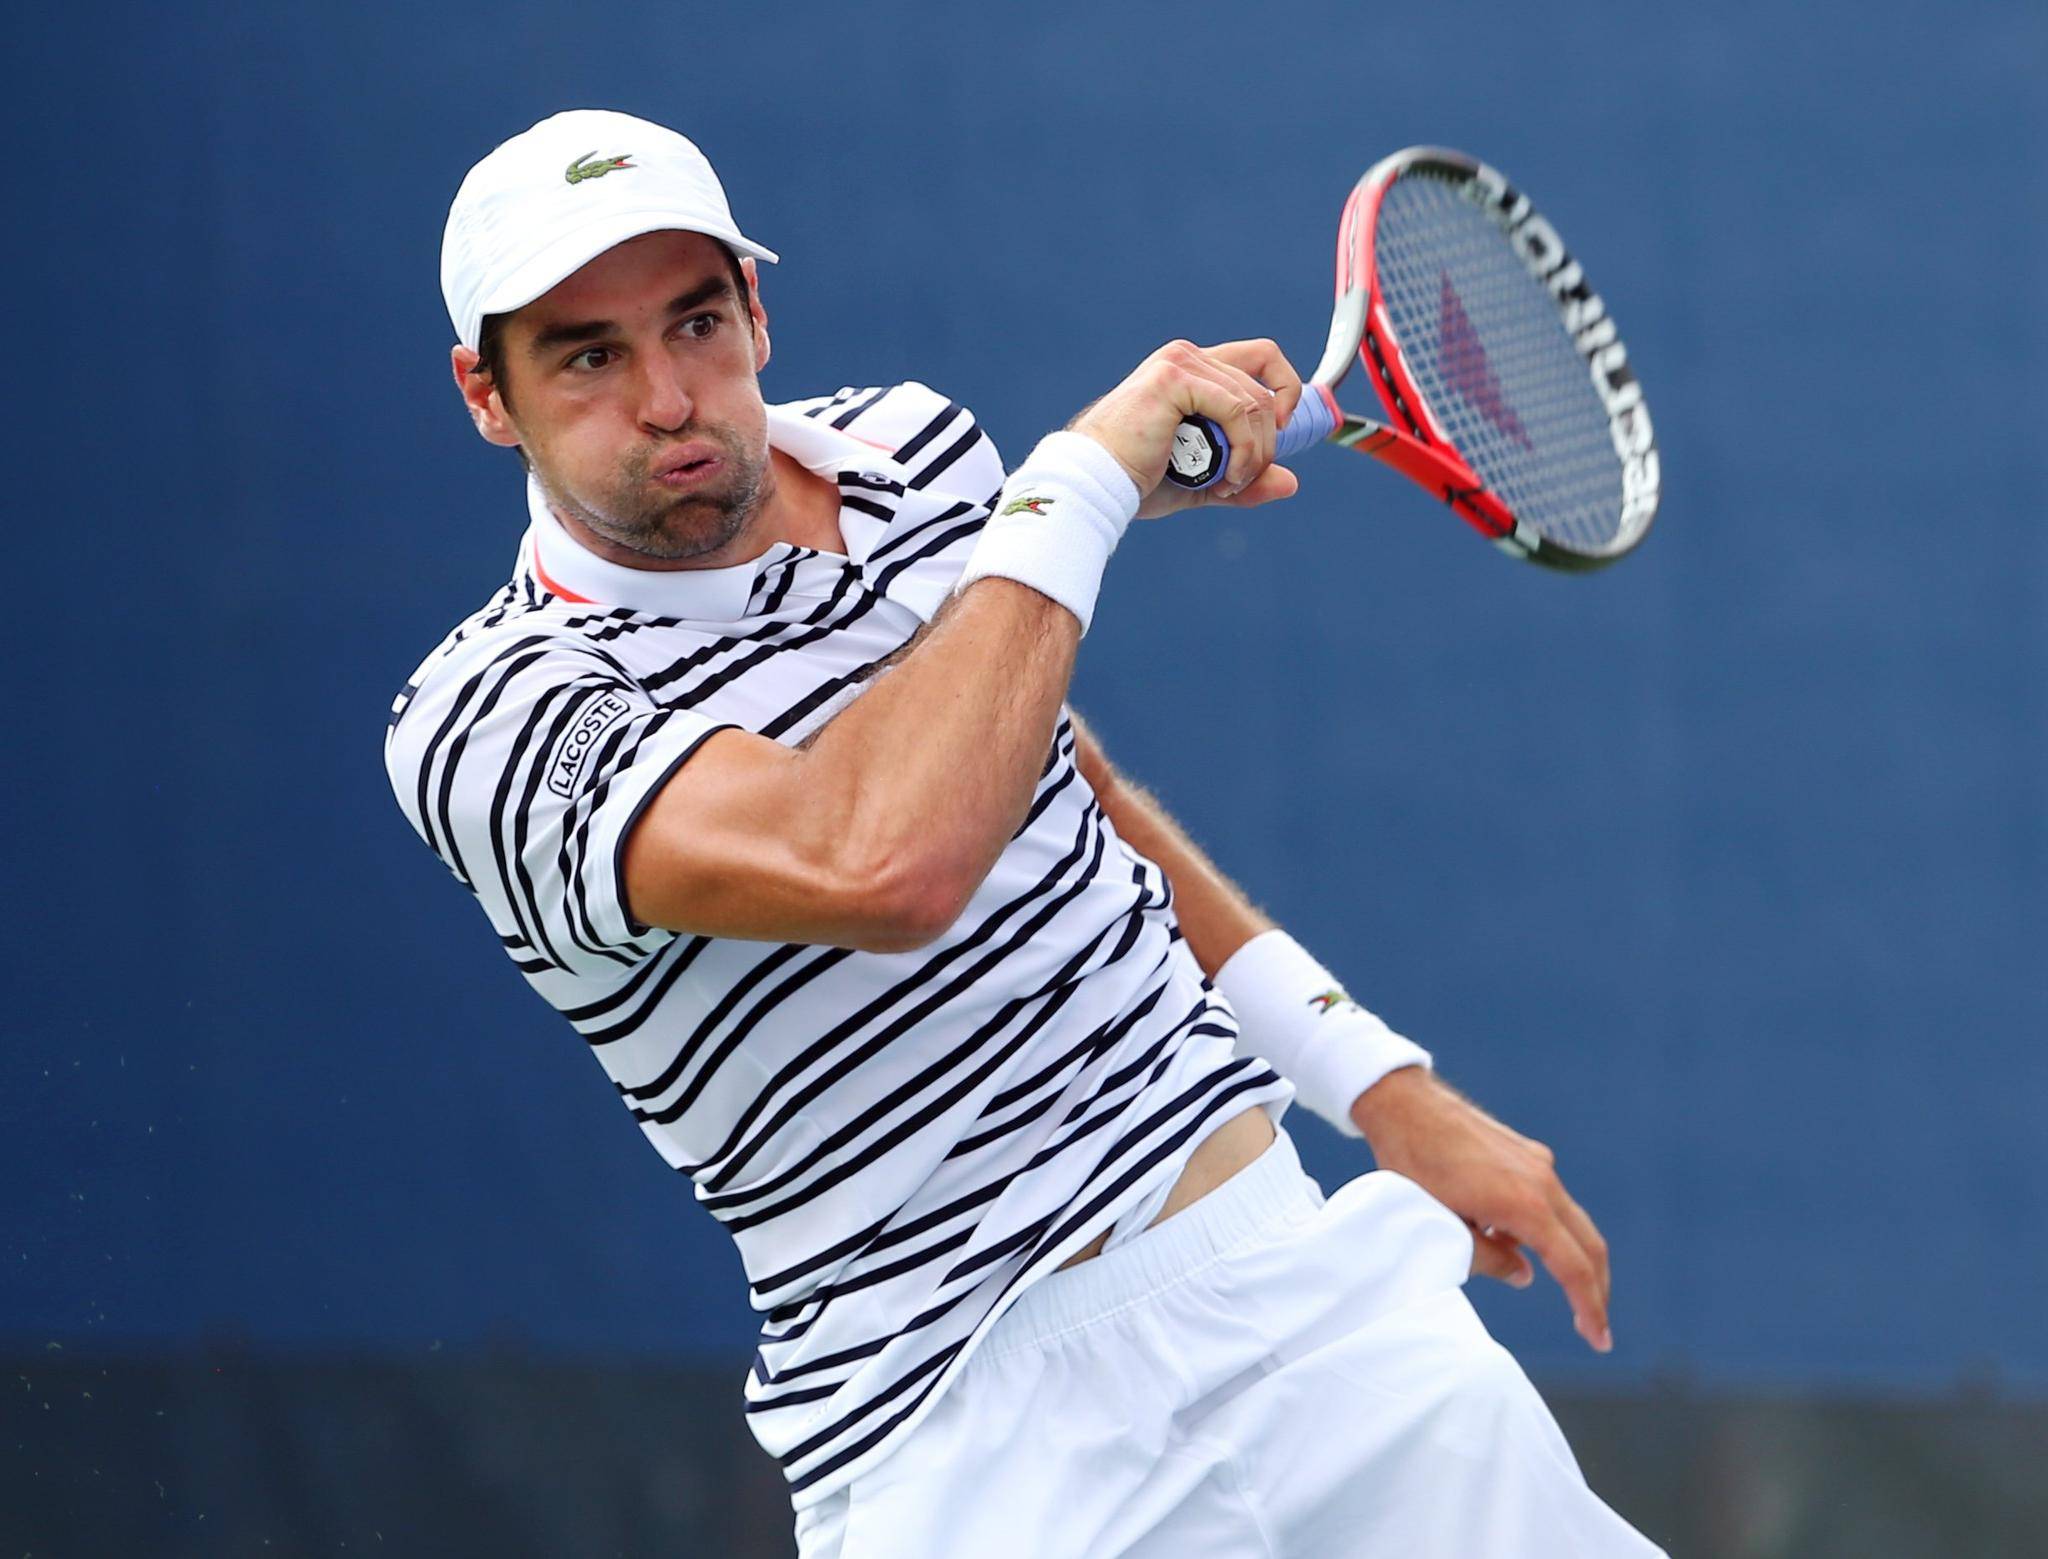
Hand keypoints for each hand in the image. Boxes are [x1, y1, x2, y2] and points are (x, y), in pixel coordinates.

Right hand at [1069, 339, 1303, 517]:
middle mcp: (1188, 356)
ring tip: (1226, 485)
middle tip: (1240, 480)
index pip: (1261, 359)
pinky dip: (1242, 449)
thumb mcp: (1203, 480)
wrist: (1096, 484)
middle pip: (1263, 387)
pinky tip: (1224, 477)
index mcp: (1194, 370)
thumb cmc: (1136, 479)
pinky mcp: (1173, 377)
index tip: (1277, 435)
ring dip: (1253, 453)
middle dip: (1266, 443)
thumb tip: (1291, 482)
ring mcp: (1180, 362)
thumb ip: (1244, 478)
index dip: (1284, 392)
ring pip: (1254, 403)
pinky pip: (1236, 410)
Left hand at [1350, 1068, 1613, 1353]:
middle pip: (1588, 1244)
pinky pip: (1550, 1200)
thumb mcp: (1444, 1226)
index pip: (1573, 1266)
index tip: (1599, 1339)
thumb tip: (1524, 1276)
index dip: (1590, 1306)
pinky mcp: (1527, 1154)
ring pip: (1572, 1221)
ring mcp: (1537, 1164)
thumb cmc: (1414, 1167)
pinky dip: (1548, 1229)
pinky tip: (1513, 1242)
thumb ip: (1486, 1258)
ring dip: (1572, 1258)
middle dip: (1596, 1288)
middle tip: (1594, 1328)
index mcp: (1525, 1204)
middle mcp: (1542, 1181)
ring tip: (1558, 1293)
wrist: (1404, 1105)